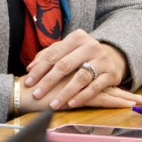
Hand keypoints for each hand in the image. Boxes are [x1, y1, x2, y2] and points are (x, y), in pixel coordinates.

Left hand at [20, 30, 141, 110]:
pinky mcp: (111, 73)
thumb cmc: (82, 54)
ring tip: (53, 104)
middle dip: (48, 81)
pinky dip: (82, 96)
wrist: (112, 56)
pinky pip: (95, 87)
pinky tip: (71, 104)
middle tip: (36, 94)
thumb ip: (48, 55)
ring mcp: (102, 60)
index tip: (28, 82)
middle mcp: (90, 46)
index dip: (39, 69)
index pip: (54, 54)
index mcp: (77, 37)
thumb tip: (30, 68)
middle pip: (65, 65)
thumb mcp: (67, 49)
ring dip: (65, 92)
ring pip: (80, 77)